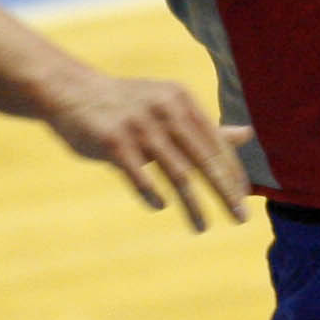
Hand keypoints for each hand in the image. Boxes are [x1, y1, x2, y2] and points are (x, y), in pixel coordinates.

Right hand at [39, 70, 249, 229]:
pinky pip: (140, 177)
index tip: (244, 197)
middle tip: (242, 219)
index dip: (232, 172)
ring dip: (194, 205)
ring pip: (177, 174)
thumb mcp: (170, 107)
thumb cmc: (128, 105)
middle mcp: (164, 110)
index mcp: (181, 100)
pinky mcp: (112, 141)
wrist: (71, 91)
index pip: (216, 143)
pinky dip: (152, 194)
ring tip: (203, 228)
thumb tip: (248, 134)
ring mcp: (138, 126)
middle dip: (225, 192)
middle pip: (204, 159)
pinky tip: (160, 206)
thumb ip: (206, 126)